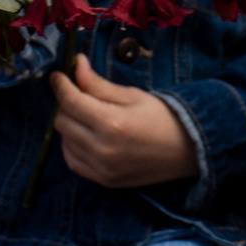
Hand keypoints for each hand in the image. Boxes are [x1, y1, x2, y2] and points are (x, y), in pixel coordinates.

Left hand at [50, 55, 197, 188]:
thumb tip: (75, 65)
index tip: (58, 76)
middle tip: (80, 96)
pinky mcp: (102, 180)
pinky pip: (72, 160)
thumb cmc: (162, 117)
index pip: (70, 101)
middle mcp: (102, 148)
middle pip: (62, 121)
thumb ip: (98, 84)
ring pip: (64, 141)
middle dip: (66, 105)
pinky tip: (88, 137)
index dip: (61, 85)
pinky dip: (74, 146)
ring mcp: (101, 168)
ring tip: (90, 117)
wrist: (188, 150)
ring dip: (70, 126)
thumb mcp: (132, 95)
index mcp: (112, 123)